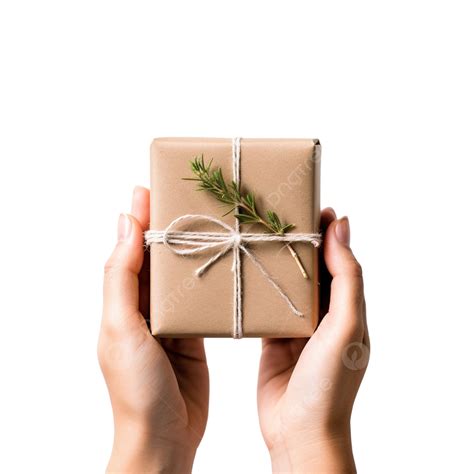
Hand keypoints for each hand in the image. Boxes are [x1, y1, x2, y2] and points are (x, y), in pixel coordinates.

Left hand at [98, 186, 208, 473]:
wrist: (164, 436)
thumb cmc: (136, 387)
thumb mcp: (120, 327)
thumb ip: (121, 276)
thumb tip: (124, 223)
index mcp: (124, 300)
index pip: (131, 248)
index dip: (140, 218)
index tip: (153, 188)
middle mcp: (147, 306)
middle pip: (159, 257)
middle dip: (170, 227)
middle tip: (190, 199)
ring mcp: (172, 320)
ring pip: (183, 275)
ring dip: (193, 249)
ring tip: (210, 222)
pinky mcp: (195, 334)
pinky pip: (202, 299)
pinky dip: (209, 279)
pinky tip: (222, 263)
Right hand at [258, 208, 368, 472]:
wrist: (300, 432)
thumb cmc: (330, 383)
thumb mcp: (346, 326)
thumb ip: (347, 277)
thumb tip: (342, 226)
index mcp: (347, 310)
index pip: (340, 261)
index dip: (329, 234)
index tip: (314, 206)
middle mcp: (323, 315)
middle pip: (311, 269)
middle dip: (299, 243)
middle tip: (279, 216)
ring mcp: (296, 326)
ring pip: (286, 285)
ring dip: (277, 262)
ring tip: (260, 236)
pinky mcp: (272, 338)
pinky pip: (266, 306)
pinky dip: (259, 288)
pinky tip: (247, 271)